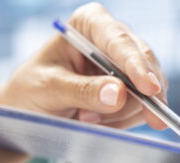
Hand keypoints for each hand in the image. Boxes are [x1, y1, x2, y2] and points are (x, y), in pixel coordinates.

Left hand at [0, 2, 166, 129]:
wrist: (30, 109)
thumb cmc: (30, 90)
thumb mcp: (48, 89)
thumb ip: (82, 90)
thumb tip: (119, 94)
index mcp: (90, 23)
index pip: (120, 41)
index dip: (137, 66)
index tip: (149, 90)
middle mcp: (113, 38)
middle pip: (144, 66)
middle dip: (128, 98)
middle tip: (93, 119)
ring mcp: (126, 65)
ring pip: (148, 93)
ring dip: (119, 114)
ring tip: (83, 117)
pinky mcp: (133, 90)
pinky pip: (143, 109)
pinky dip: (123, 121)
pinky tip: (98, 121)